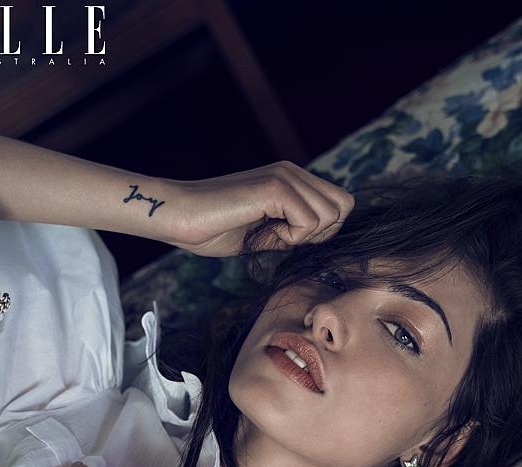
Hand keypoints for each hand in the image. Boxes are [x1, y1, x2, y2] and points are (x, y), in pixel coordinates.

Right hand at [163, 160, 354, 256]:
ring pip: (331, 215)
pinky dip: (291, 237)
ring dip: (303, 236)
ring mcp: (284, 176)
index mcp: (291, 179)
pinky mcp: (275, 187)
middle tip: (283, 238)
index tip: (288, 238)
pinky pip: (309, 222)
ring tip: (269, 233)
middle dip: (320, 233)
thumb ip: (292, 232)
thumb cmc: (211, 229)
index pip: (340, 203)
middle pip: (344, 207)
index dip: (324, 230)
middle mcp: (292, 171)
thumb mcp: (264, 234)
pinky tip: (263, 231)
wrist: (178, 217)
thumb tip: (321, 239)